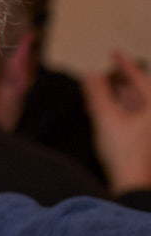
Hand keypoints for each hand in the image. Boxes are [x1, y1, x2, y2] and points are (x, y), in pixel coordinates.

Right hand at [83, 51, 150, 194]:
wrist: (131, 182)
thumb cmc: (123, 151)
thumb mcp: (105, 117)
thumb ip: (97, 93)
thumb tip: (91, 74)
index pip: (139, 78)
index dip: (124, 64)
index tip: (114, 52)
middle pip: (136, 91)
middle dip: (116, 83)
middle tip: (100, 76)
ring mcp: (147, 128)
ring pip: (131, 105)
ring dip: (112, 97)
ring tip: (94, 93)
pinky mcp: (140, 139)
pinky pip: (127, 117)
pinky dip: (114, 110)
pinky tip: (99, 111)